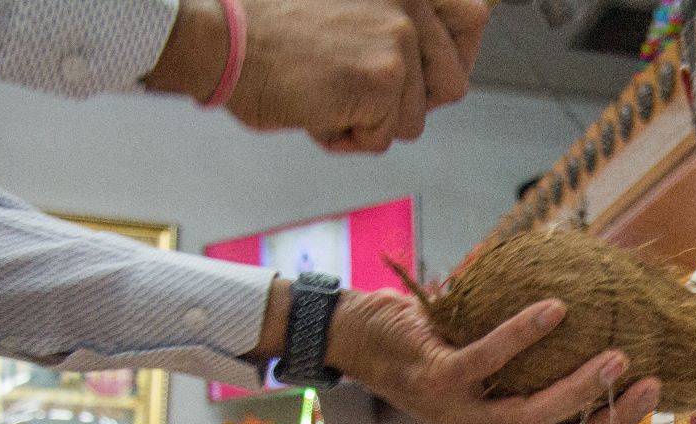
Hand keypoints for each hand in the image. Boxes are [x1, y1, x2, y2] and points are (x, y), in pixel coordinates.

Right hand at [146, 0, 488, 152]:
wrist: (222, 38)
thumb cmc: (269, 27)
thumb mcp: (349, 5)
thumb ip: (392, 21)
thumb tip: (442, 58)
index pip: (474, 18)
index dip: (457, 55)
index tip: (429, 74)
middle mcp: (410, 2)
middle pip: (453, 84)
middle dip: (408, 103)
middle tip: (359, 90)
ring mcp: (399, 39)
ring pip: (414, 120)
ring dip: (370, 121)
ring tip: (326, 90)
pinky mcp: (382, 80)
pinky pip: (382, 139)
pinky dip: (346, 137)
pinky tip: (315, 108)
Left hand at [329, 289, 662, 423]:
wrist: (354, 336)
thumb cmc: (426, 342)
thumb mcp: (480, 357)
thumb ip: (524, 354)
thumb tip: (587, 311)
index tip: (651, 394)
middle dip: (608, 416)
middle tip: (647, 380)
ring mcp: (456, 413)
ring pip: (528, 414)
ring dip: (576, 387)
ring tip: (616, 354)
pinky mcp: (436, 381)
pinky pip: (486, 361)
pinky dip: (521, 336)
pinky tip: (554, 310)